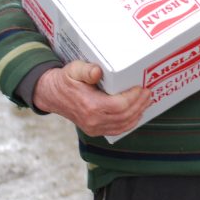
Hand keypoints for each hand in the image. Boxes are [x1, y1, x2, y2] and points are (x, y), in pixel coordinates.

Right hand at [32, 61, 151, 136]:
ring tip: (146, 101)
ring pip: (123, 125)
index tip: (140, 87)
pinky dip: (129, 123)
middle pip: (124, 116)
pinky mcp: (95, 130)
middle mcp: (93, 120)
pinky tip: (136, 113)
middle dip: (139, 104)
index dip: (133, 97)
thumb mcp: (73, 70)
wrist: (52, 95)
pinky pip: (117, 130)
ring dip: (137, 113)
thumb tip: (98, 71)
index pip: (119, 105)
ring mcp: (94, 128)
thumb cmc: (65, 80)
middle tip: (148, 92)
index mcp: (89, 106)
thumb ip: (86, 70)